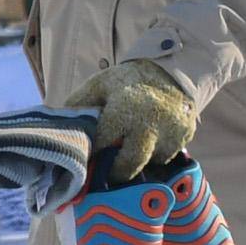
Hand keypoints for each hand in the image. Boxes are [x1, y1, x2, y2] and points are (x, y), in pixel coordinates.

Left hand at [67, 59, 198, 186]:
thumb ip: (78, 107)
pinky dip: (156, 154)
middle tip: (106, 174)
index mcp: (125, 107)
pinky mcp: (186, 135)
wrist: (169, 70)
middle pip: (130, 164)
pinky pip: (168, 156)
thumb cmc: (125, 82)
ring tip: (129, 151)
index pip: (102, 142)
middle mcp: (151, 121)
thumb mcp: (98, 86)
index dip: (90, 156)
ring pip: (151, 162)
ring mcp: (172, 130)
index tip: (81, 165)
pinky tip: (148, 143)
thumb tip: (59, 132)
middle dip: (115, 172)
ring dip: (139, 161)